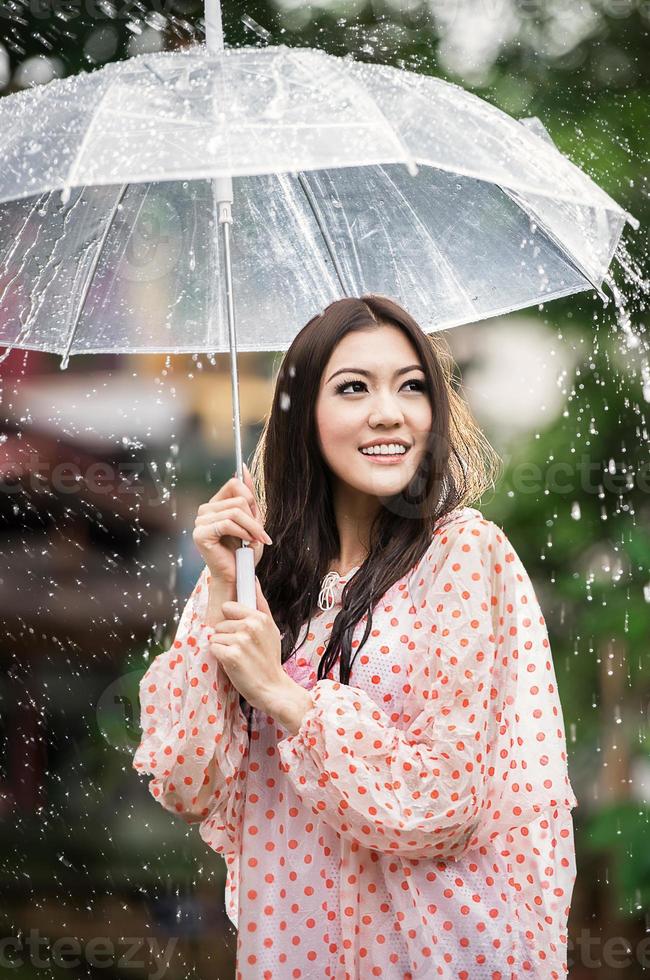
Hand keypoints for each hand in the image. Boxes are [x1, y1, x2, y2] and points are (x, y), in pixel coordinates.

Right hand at [193, 462, 271, 585]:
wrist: (239, 576)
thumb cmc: (245, 552)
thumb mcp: (252, 520)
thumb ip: (248, 495)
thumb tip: (243, 468)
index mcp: (215, 505)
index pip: (234, 483)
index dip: (250, 498)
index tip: (258, 518)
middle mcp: (204, 511)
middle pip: (238, 498)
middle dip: (254, 517)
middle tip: (260, 535)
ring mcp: (200, 522)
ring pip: (235, 511)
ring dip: (252, 527)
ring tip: (258, 540)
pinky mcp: (200, 534)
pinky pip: (228, 523)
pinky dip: (244, 533)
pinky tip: (249, 544)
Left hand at [208, 576, 286, 712]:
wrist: (273, 688)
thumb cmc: (269, 659)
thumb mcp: (270, 628)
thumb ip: (260, 602)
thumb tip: (253, 579)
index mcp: (259, 617)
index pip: (228, 607)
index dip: (231, 621)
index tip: (240, 633)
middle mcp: (250, 626)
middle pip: (220, 624)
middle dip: (226, 637)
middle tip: (243, 650)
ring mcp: (240, 641)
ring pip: (214, 638)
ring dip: (223, 649)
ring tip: (239, 658)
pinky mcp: (231, 656)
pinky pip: (213, 650)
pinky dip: (219, 659)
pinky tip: (234, 665)